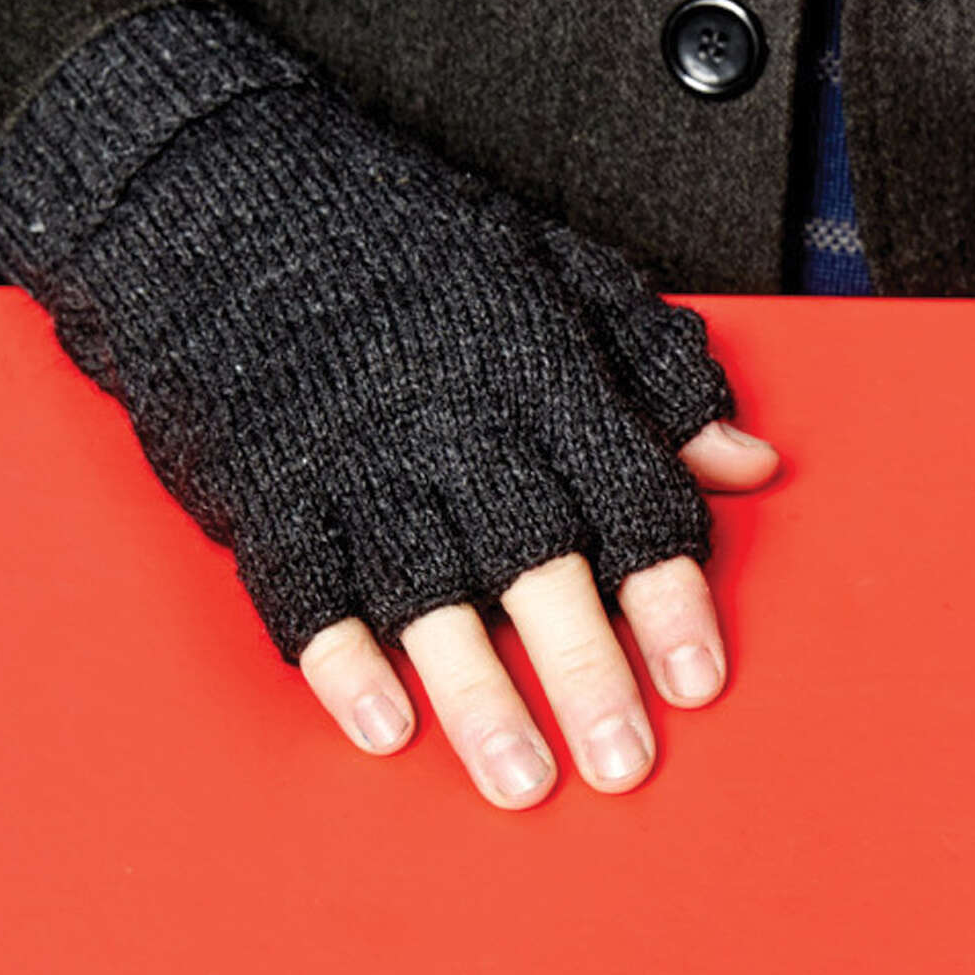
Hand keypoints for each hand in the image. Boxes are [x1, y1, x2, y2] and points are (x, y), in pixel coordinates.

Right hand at [0, 3, 780, 806]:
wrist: (224, 194)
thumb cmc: (412, 245)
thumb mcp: (561, 277)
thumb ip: (660, 374)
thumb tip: (749, 461)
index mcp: (538, 369)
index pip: (628, 496)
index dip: (670, 596)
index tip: (700, 681)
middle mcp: (452, 419)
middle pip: (536, 561)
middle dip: (586, 670)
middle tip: (624, 761)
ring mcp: (354, 455)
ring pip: (426, 593)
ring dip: (476, 697)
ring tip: (521, 781)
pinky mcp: (267, 482)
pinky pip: (303, 588)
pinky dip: (343, 662)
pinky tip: (386, 728)